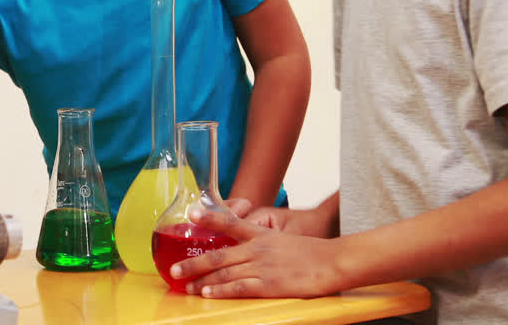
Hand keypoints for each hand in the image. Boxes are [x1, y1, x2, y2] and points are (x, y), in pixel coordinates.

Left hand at [168, 206, 342, 298]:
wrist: (332, 262)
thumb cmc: (311, 252)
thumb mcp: (283, 238)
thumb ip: (263, 241)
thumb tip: (246, 247)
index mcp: (261, 234)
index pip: (230, 222)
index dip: (209, 218)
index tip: (191, 214)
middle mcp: (257, 248)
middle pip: (218, 255)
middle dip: (193, 264)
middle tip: (174, 270)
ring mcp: (262, 266)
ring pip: (224, 273)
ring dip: (202, 281)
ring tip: (187, 286)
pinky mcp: (270, 284)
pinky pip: (239, 287)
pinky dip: (221, 290)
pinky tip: (208, 293)